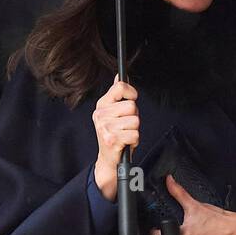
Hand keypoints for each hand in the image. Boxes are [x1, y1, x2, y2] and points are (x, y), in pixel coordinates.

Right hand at [93, 75, 138, 201]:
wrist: (108, 159)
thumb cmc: (114, 134)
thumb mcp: (114, 112)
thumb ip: (117, 94)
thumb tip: (121, 76)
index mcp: (101, 105)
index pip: (119, 87)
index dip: (131, 93)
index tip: (132, 98)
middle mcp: (101, 115)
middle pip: (131, 106)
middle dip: (134, 116)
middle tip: (126, 125)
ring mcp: (105, 127)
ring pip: (135, 121)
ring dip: (134, 130)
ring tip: (126, 134)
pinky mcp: (111, 139)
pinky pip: (135, 134)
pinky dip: (134, 140)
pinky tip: (126, 142)